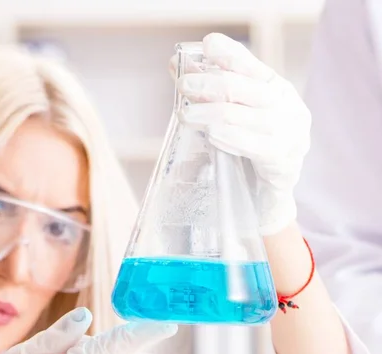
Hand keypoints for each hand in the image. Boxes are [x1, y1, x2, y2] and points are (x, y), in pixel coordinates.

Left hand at [173, 33, 311, 235]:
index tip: (207, 45)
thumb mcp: (231, 115)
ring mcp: (291, 134)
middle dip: (211, 84)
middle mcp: (288, 106)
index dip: (230, 54)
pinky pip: (256, 147)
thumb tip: (175, 66)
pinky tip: (212, 136)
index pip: (252, 66)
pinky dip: (232, 139)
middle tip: (183, 85)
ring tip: (186, 115)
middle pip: (247, 89)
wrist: (267, 195)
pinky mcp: (285, 162)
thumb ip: (207, 92)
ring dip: (213, 114)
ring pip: (248, 117)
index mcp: (276, 88)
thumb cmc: (247, 148)